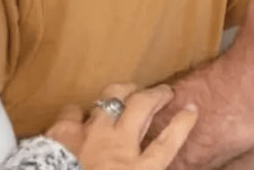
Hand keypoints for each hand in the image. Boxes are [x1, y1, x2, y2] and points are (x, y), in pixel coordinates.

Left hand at [44, 84, 197, 169]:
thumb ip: (142, 168)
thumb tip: (148, 166)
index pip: (168, 141)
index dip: (182, 123)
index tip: (191, 108)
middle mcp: (118, 146)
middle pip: (143, 107)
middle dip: (157, 94)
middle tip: (164, 91)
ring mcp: (89, 135)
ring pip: (112, 98)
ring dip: (123, 91)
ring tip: (128, 90)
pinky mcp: (62, 133)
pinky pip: (74, 110)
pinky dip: (79, 111)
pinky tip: (81, 114)